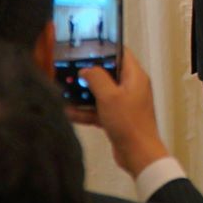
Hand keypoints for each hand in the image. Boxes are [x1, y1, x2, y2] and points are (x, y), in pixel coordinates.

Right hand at [76, 49, 170, 178]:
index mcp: (135, 77)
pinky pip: (98, 110)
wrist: (138, 153)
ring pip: (100, 94)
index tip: (88, 49)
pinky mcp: (117, 118)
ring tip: (65, 92)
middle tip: (71, 72)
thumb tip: (86, 69)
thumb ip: (96, 78)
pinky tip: (69, 112)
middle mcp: (131, 88)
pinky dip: (85, 111)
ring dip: (84, 95)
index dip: (105, 50)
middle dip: (89, 75)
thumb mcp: (109, 96)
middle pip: (108, 74)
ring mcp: (124, 103)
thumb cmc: (130, 124)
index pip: (121, 53)